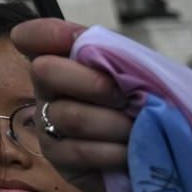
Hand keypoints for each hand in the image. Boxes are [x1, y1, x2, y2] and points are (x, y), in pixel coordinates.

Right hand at [11, 18, 132, 191]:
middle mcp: (46, 89)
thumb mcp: (139, 76)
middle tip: (125, 98)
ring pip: (71, 115)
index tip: (73, 39)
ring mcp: (47, 124)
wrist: (157, 156)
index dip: (46, 33)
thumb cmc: (145, 109)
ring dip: (114, 123)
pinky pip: (81, 151)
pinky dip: (114, 151)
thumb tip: (101, 47)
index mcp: (64, 60)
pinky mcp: (57, 158)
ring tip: (136, 130)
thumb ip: (119, 57)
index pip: (34, 37)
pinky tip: (129, 152)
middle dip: (93, 83)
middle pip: (45, 71)